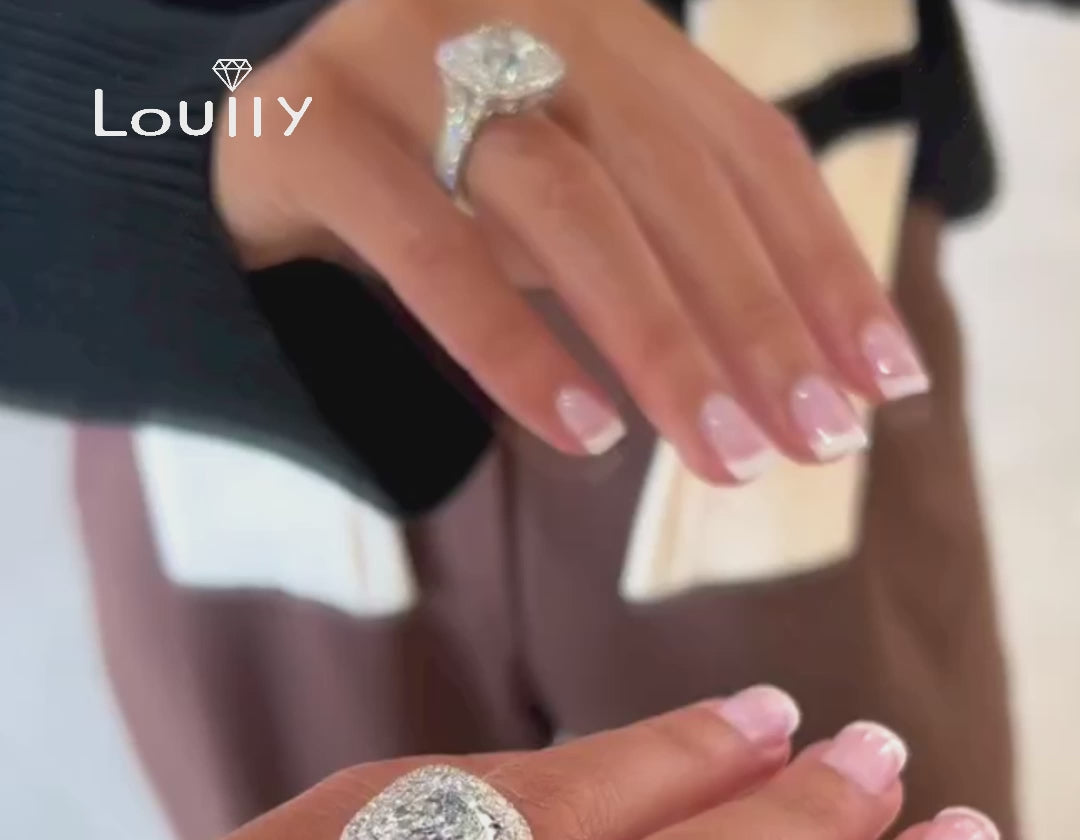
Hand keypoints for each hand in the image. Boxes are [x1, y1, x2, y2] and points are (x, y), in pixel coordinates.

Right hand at [213, 0, 929, 482]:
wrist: (221, 128)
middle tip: (815, 445)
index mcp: (604, 21)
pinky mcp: (310, 126)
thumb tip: (785, 378)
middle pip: (675, 177)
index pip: (748, 146)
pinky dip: (512, 345)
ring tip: (725, 461)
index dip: (826, 267)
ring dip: (661, 342)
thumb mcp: (565, 194)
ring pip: (568, 202)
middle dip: (759, 322)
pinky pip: (427, 246)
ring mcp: (405, 51)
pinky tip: (584, 434)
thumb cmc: (425, 174)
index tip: (884, 384)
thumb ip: (658, 247)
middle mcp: (518, 8)